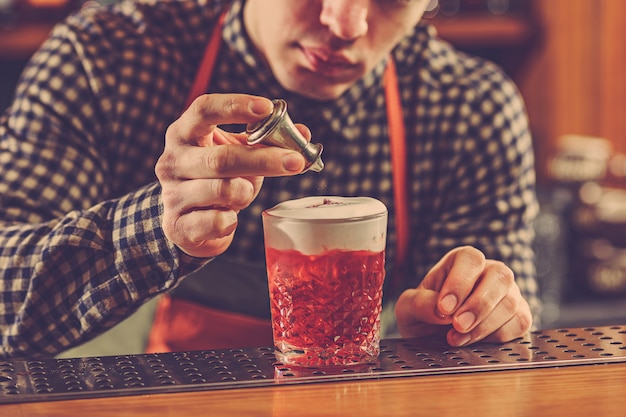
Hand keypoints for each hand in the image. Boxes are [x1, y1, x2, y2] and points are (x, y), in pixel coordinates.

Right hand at [155, 93, 306, 257]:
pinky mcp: (177, 225)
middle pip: (221, 157)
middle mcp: (173, 160)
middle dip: (263, 159)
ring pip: (220, 190)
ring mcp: (172, 193)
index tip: (267, 107)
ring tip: (247, 192)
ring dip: (245, 191)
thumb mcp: (239, 153)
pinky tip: (231, 216)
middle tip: (296, 161)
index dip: (235, 105)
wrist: (188, 222)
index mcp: (185, 132)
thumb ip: (268, 141)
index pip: (203, 109)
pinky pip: (215, 222)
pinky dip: (231, 219)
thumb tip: (303, 133)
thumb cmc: (218, 178)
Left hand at [394, 246, 531, 345]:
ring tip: (457, 338)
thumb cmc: (423, 314)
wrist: (432, 337)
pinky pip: (519, 324)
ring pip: (511, 302)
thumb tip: (439, 309)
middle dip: (478, 305)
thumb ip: (419, 303)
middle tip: (457, 326)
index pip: (470, 260)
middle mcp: (489, 272)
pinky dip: (497, 336)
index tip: (444, 307)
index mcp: (461, 261)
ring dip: (484, 325)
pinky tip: (474, 341)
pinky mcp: (518, 316)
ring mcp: (508, 293)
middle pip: (500, 276)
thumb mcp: (408, 308)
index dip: (459, 282)